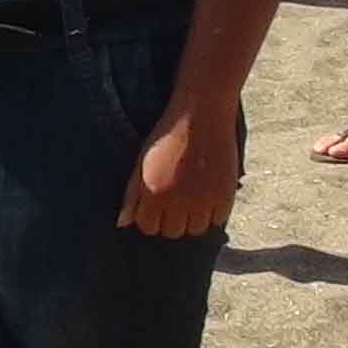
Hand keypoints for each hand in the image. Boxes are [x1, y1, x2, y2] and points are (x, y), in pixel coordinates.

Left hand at [119, 107, 240, 237]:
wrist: (201, 115)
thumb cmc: (167, 137)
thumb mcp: (142, 163)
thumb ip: (132, 196)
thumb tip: (122, 224)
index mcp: (154, 195)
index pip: (148, 227)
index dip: (151, 218)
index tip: (158, 205)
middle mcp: (177, 203)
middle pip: (173, 232)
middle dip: (172, 219)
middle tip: (177, 201)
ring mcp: (203, 201)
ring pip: (196, 230)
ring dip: (193, 218)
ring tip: (193, 199)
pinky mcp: (224, 195)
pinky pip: (218, 219)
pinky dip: (214, 212)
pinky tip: (209, 194)